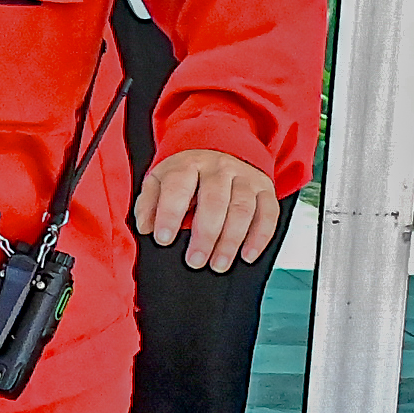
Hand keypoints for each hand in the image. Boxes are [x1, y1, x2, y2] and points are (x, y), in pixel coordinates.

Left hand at [136, 145, 281, 272]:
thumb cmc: (186, 173)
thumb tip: (145, 227)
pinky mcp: (265, 188)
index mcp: (188, 165)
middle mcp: (219, 168)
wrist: (219, 147)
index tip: (163, 239)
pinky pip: (268, 213)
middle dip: (205, 235)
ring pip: (242, 209)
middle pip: (215, 201)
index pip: (178, 188)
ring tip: (218, 264)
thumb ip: (149, 203)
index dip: (169, 214)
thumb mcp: (160, 180)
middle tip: (194, 261)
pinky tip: (247, 255)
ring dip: (231, 240)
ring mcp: (245, 177)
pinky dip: (260, 236)